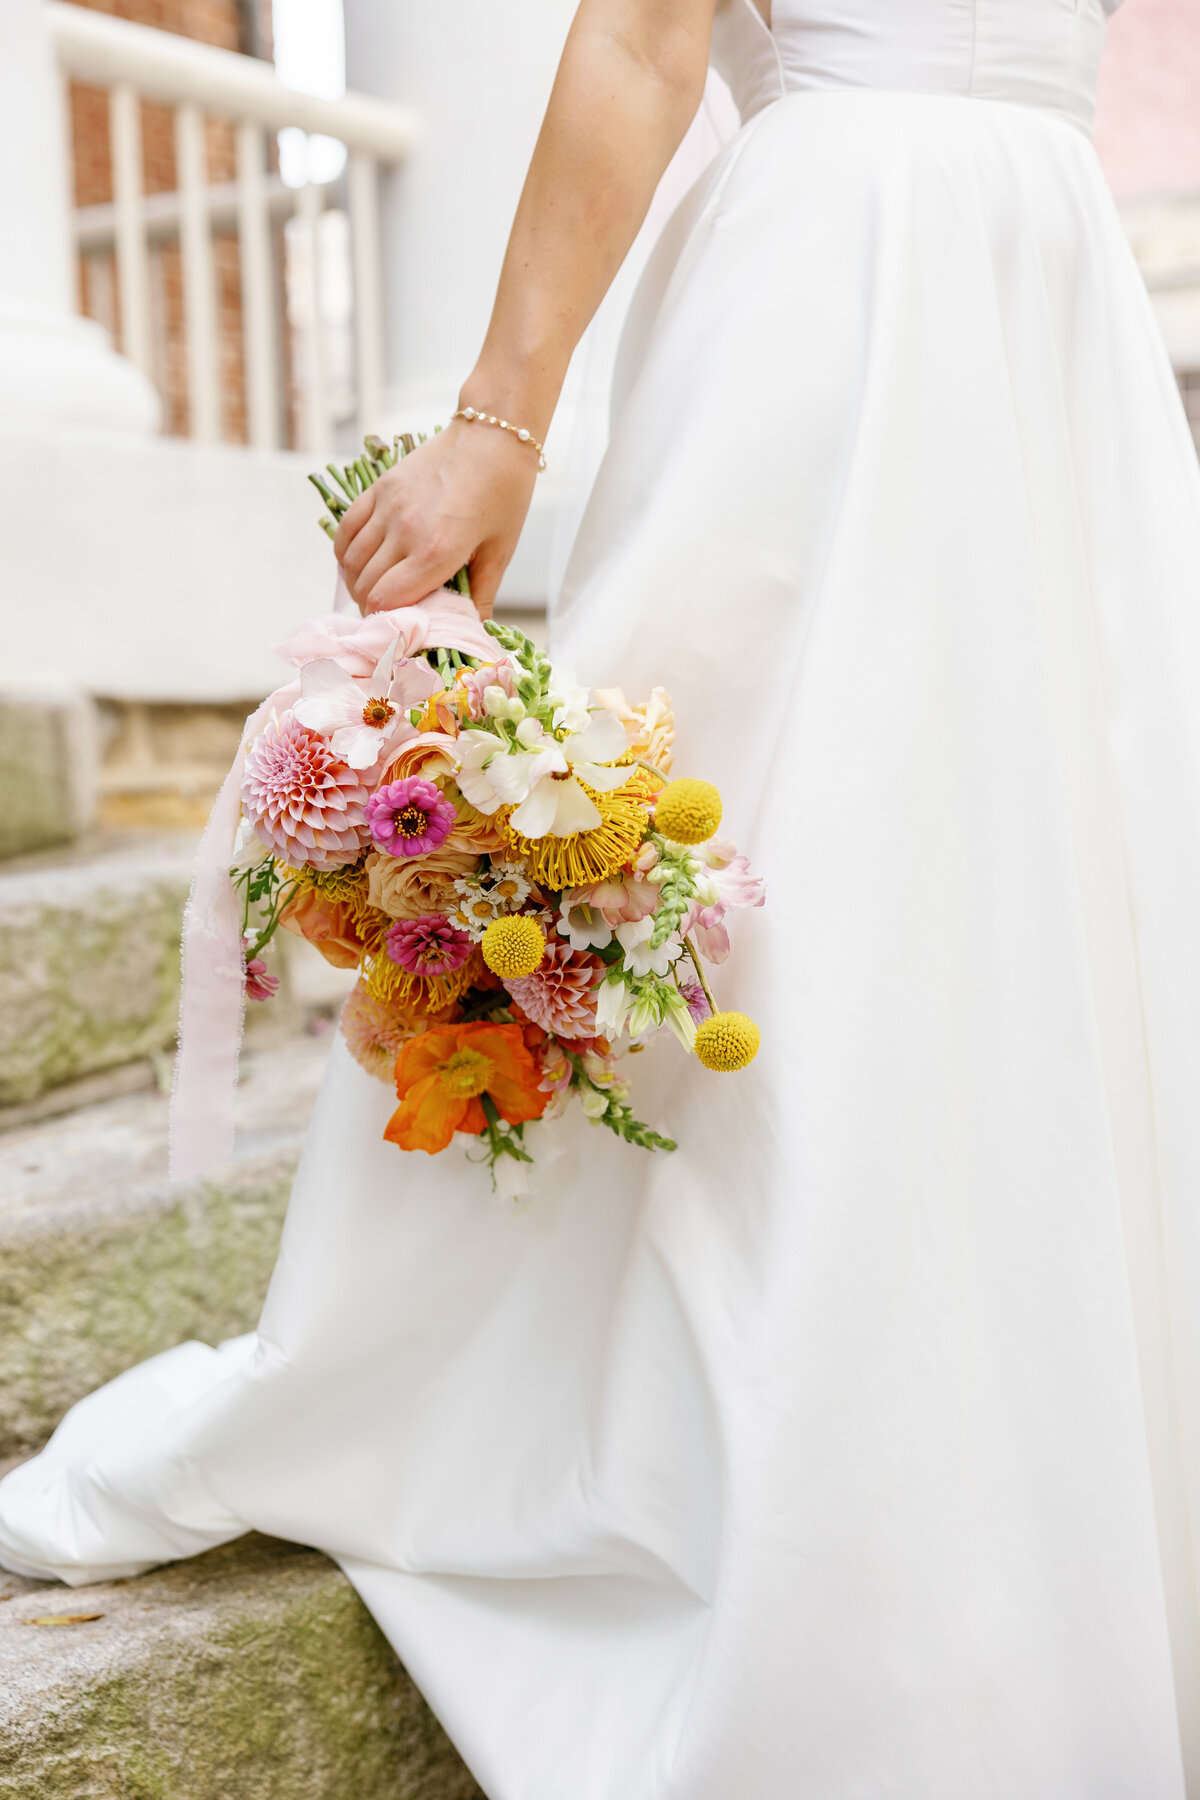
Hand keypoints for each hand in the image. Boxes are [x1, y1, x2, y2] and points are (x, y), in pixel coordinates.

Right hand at [333, 419, 537, 619]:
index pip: (387, 601)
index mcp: (437, 551)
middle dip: (372, 607)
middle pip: (366, 586)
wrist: (494, 434)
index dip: (388, 622)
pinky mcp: (379, 488)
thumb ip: (482, 594)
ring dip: (358, 583)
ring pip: (351, 561)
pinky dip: (346, 553)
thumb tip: (474, 630)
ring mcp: (388, 507)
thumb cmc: (505, 493)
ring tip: (374, 591)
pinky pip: (347, 530)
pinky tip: (360, 563)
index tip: (399, 627)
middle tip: (389, 613)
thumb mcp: (500, 550)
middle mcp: (405, 530)